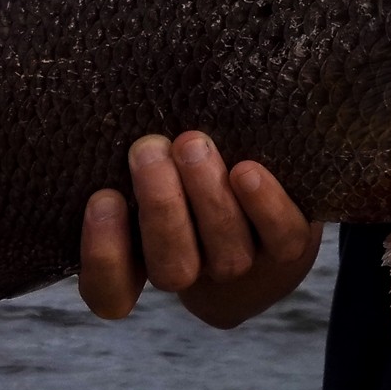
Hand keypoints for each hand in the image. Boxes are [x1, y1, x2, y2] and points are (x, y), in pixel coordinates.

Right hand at [78, 131, 322, 328]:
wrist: (262, 203)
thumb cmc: (184, 168)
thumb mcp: (152, 163)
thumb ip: (132, 153)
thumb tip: (102, 97)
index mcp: (143, 260)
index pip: (110, 291)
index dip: (103, 256)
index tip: (103, 199)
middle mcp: (193, 270)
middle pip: (171, 267)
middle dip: (160, 207)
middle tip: (148, 149)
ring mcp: (241, 263)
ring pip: (225, 254)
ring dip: (208, 197)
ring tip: (192, 145)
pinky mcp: (288, 246)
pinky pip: (281, 238)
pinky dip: (265, 206)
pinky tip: (246, 171)